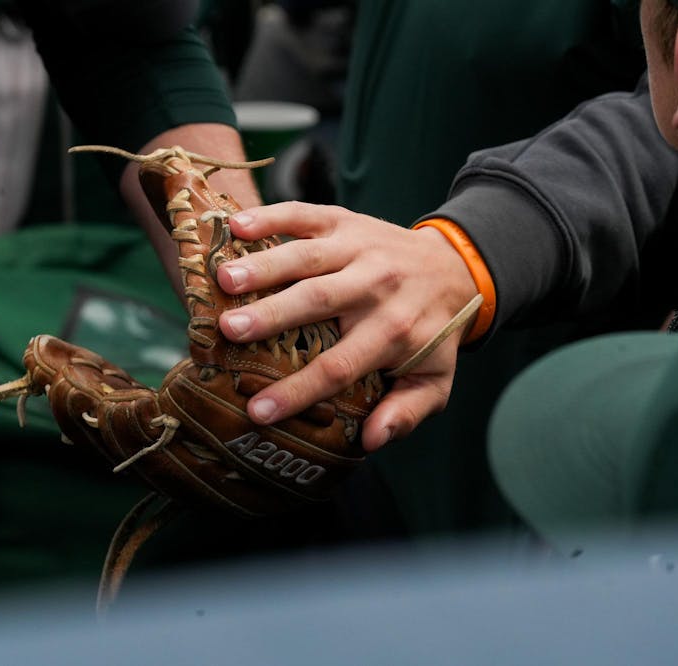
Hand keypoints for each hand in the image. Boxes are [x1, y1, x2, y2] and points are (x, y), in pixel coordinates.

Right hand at [215, 202, 479, 450]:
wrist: (453, 267)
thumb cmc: (430, 333)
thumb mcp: (433, 381)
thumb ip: (407, 412)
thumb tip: (371, 440)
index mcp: (395, 332)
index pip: (339, 366)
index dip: (298, 390)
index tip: (257, 411)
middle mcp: (377, 286)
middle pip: (319, 300)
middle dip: (272, 314)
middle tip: (227, 329)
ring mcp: (359, 248)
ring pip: (308, 255)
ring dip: (264, 265)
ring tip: (224, 279)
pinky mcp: (344, 221)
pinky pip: (306, 214)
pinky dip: (270, 216)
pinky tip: (235, 225)